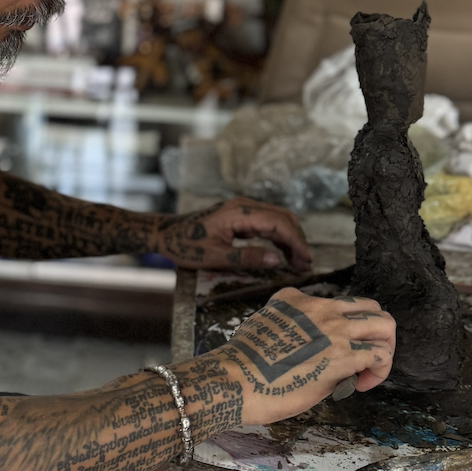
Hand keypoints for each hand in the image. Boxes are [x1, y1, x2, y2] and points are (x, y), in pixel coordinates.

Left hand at [155, 197, 311, 272]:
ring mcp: (242, 209)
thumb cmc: (186, 246)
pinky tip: (282, 253)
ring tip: (297, 262)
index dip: (295, 242)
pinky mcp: (239, 215)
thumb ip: (247, 257)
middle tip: (305, 264)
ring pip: (276, 219)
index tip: (306, 260)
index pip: (278, 223)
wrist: (165, 234)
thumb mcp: (216, 257)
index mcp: (239, 213)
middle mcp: (243, 206)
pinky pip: (265, 222)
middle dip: (297, 240)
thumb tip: (276, 260)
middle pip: (282, 218)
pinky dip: (277, 237)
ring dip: (289, 239)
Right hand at [177, 288, 395, 432]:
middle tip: (366, 358)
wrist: (234, 379)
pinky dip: (379, 370)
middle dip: (376, 333)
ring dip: (385, 348)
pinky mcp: (342, 357)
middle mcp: (320, 308)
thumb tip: (311, 351)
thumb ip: (291, 330)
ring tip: (370, 371)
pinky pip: (379, 356)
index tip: (334, 350)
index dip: (344, 329)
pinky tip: (362, 384)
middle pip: (370, 308)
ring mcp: (334, 330)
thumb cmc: (242, 365)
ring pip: (384, 325)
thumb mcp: (265, 328)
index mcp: (297, 299)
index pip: (337, 304)